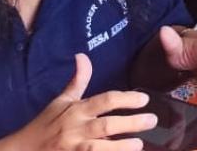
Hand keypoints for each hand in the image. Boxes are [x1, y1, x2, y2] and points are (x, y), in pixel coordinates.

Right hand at [0, 54, 155, 150]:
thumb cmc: (44, 125)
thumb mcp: (61, 101)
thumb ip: (78, 80)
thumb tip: (82, 55)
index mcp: (75, 111)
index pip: (104, 101)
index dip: (126, 99)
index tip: (145, 99)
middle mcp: (74, 130)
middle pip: (106, 126)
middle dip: (130, 123)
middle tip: (152, 120)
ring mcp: (71, 149)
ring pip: (98, 149)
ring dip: (120, 148)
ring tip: (139, 144)